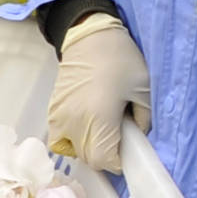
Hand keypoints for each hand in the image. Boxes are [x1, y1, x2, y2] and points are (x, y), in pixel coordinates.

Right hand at [48, 11, 151, 169]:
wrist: (89, 35)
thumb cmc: (120, 59)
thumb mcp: (143, 89)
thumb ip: (144, 120)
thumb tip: (138, 139)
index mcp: (99, 118)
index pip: (104, 160)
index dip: (118, 162)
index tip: (128, 152)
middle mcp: (74, 122)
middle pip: (89, 158)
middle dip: (106, 155)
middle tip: (120, 139)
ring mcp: (59, 117)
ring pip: (73, 151)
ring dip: (89, 149)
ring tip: (103, 132)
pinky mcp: (52, 110)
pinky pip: (59, 139)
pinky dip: (71, 140)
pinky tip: (85, 127)